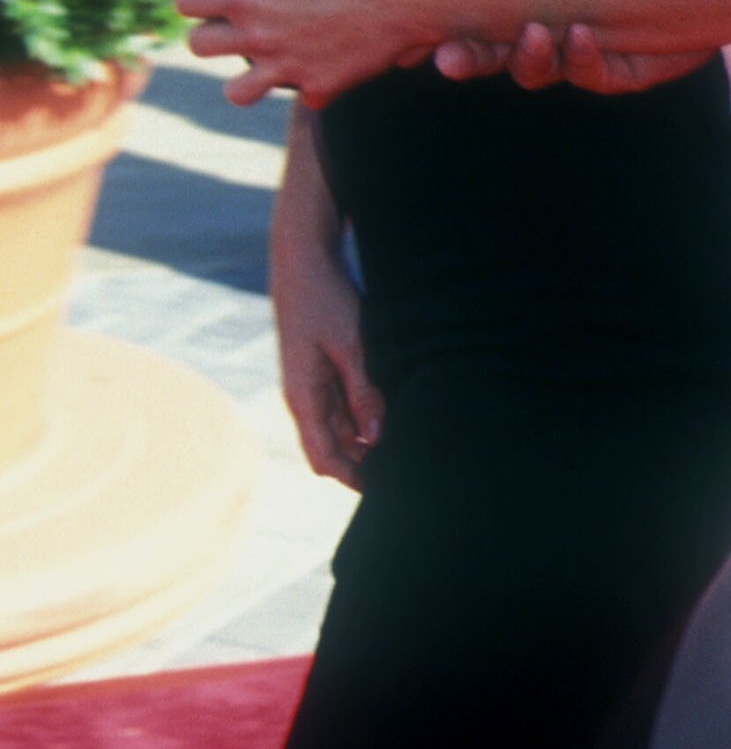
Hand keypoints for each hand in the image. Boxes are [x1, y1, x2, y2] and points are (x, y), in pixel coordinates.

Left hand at [178, 0, 434, 105]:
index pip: (187, 1)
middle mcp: (258, 35)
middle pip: (198, 46)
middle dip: (212, 36)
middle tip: (234, 28)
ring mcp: (286, 67)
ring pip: (236, 93)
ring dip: (246, 81)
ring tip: (265, 65)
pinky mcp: (320, 87)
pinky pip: (303, 96)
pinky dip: (312, 86)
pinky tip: (326, 69)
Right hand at [272, 232, 381, 487]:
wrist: (306, 261)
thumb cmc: (325, 300)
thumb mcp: (352, 346)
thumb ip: (364, 392)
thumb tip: (377, 437)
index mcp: (302, 398)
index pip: (324, 458)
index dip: (352, 477)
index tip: (386, 487)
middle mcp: (306, 399)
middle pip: (335, 449)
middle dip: (365, 463)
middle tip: (406, 468)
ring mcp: (316, 386)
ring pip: (344, 429)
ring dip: (369, 440)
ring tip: (409, 444)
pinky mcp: (327, 372)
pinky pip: (348, 406)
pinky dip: (369, 416)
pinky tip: (397, 414)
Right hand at [433, 17, 714, 94]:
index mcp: (529, 3)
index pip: (478, 24)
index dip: (452, 34)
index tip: (423, 37)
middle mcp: (550, 35)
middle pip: (498, 58)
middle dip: (472, 59)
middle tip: (448, 58)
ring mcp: (584, 56)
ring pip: (540, 72)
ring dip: (527, 58)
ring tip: (530, 31)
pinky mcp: (623, 70)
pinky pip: (594, 76)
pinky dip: (582, 59)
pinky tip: (581, 33)